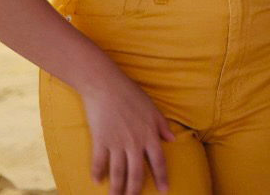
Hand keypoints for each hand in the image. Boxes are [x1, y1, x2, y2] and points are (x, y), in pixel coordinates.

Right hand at [80, 75, 174, 193]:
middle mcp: (134, 142)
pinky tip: (96, 181)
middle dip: (135, 190)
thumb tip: (173, 139)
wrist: (105, 85)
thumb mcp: (152, 108)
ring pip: (118, 173)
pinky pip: (99, 162)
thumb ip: (162, 125)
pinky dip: (97, 173)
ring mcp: (117, 143)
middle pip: (137, 173)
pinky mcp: (100, 140)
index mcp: (149, 134)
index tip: (164, 191)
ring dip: (117, 189)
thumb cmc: (130, 93)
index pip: (159, 161)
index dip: (162, 178)